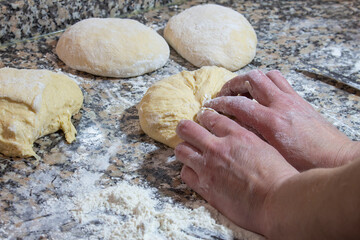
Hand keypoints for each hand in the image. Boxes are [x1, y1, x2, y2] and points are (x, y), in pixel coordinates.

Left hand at [175, 110, 297, 233]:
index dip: (204, 117)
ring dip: (184, 150)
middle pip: (187, 129)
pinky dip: (188, 171)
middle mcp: (218, 147)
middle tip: (187, 132)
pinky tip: (194, 172)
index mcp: (237, 135)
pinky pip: (185, 173)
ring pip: (181, 150)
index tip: (203, 119)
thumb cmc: (279, 176)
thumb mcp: (265, 147)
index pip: (211, 118)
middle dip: (185, 129)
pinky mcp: (205, 186)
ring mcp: (208, 167)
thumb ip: (247, 140)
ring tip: (189, 153)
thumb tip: (237, 138)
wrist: (277, 201)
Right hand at [204, 70, 357, 170]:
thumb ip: (252, 138)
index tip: (209, 106)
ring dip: (249, 80)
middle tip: (224, 94)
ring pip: (265, 75)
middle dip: (232, 84)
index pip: (237, 104)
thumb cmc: (306, 163)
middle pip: (250, 79)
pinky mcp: (299, 99)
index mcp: (271, 122)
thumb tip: (235, 128)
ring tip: (241, 91)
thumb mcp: (273, 155)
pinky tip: (262, 94)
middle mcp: (281, 105)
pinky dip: (266, 81)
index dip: (219, 103)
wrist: (335, 158)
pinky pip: (280, 80)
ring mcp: (291, 99)